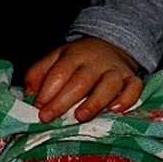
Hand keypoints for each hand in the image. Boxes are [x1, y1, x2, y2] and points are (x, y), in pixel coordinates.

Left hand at [23, 37, 145, 123]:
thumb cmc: (78, 59)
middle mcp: (95, 63)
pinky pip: (134, 88)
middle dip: (64, 100)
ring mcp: (115, 70)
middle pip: (81, 81)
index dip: (48, 90)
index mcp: (74, 56)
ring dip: (95, 101)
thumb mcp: (56, 58)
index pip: (60, 72)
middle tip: (49, 117)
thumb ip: (39, 72)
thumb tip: (28, 91)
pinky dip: (127, 98)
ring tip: (81, 116)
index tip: (38, 107)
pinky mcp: (131, 79)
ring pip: (108, 84)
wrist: (110, 44)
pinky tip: (116, 110)